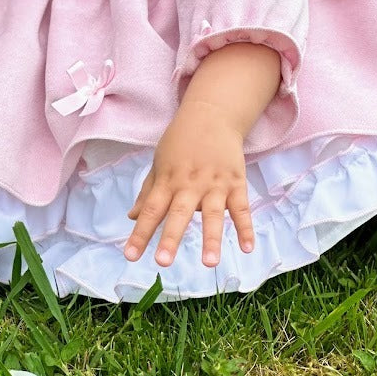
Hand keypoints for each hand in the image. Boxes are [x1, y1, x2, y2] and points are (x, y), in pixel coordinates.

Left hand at [124, 99, 252, 268]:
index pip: (151, 210)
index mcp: (168, 180)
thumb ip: (148, 192)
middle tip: (162, 262)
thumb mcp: (159, 163)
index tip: (129, 256)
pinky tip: (247, 247)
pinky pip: (241, 208)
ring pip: (213, 214)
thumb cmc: (180, 141)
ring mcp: (215, 184)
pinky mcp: (236, 182)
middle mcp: (190, 184)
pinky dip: (245, 227)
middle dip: (171, 238)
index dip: (140, 233)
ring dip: (211, 238)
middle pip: (179, 213)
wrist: (211, 114)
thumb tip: (131, 217)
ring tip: (209, 263)